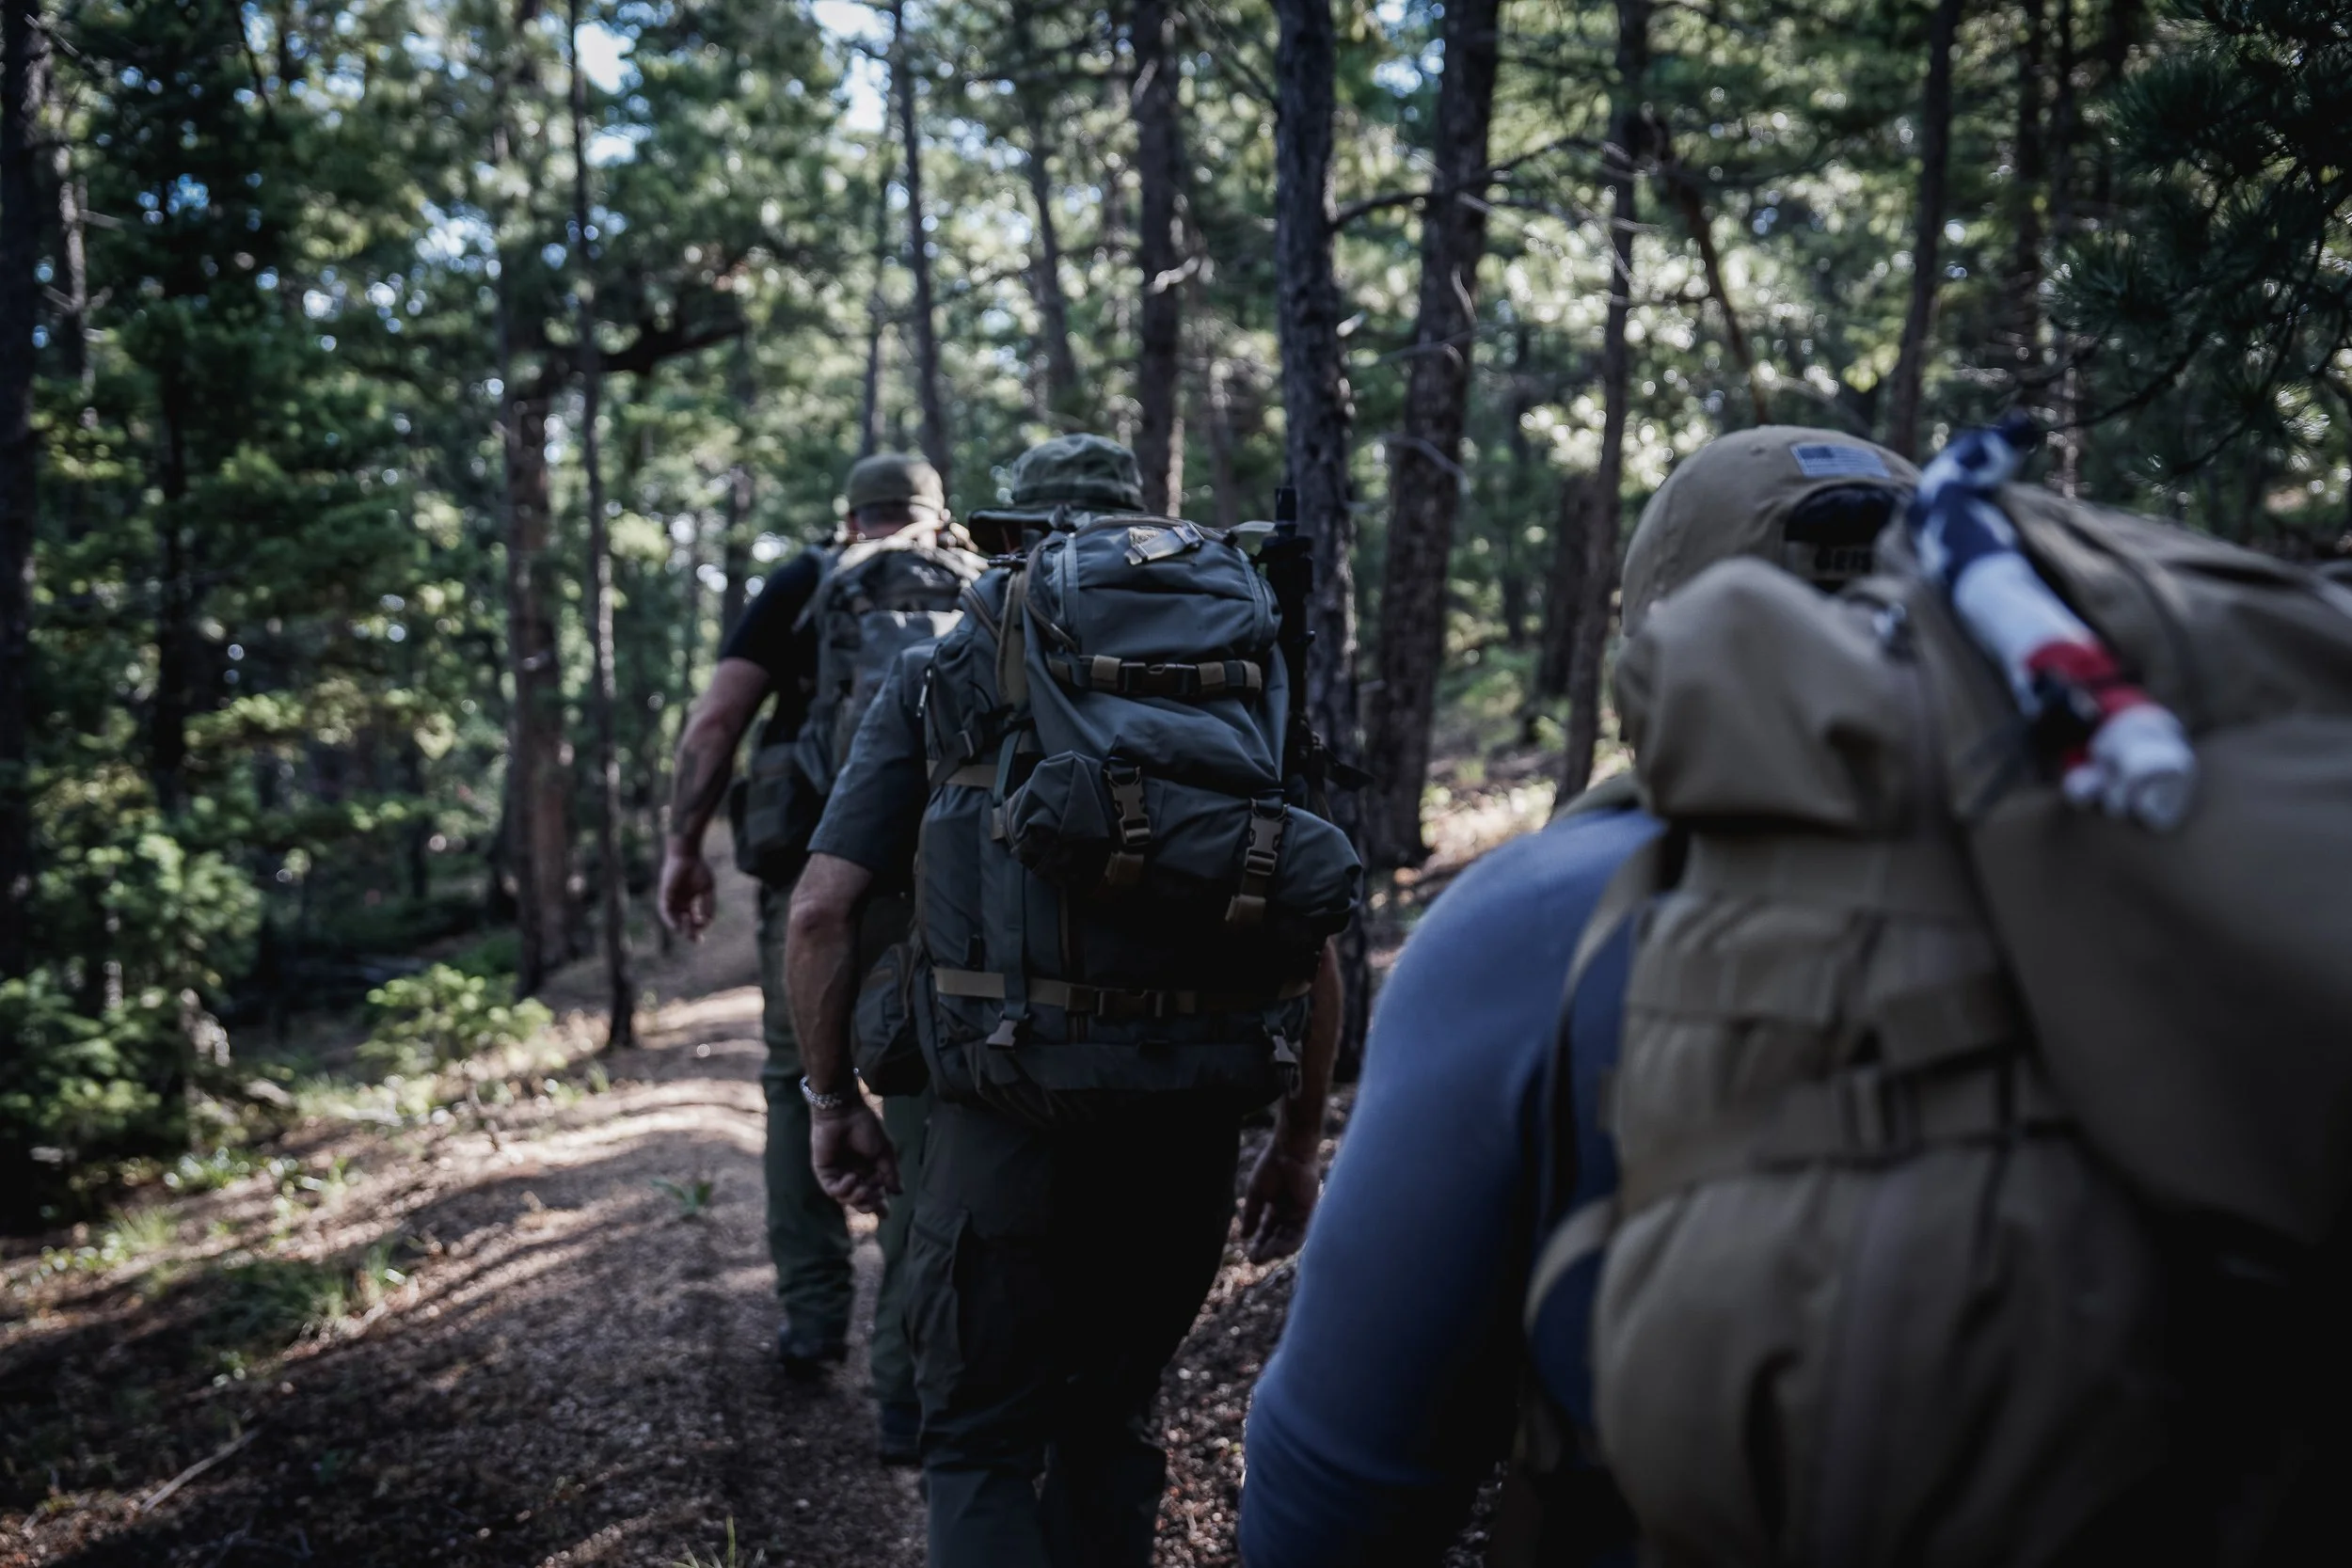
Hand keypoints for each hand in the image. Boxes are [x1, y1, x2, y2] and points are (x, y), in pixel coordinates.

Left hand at [658, 845, 715, 938]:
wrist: (688, 855)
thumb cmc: (699, 869)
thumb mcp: (708, 890)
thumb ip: (709, 906)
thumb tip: (708, 922)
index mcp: (689, 903)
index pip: (692, 921)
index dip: (696, 931)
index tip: (701, 940)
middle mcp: (679, 903)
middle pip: (683, 924)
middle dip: (689, 933)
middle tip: (696, 940)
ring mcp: (671, 900)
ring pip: (673, 920)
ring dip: (682, 927)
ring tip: (690, 930)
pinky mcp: (664, 896)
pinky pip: (665, 912)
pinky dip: (671, 920)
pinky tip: (678, 925)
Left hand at [811, 1099, 899, 1215]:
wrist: (845, 1113)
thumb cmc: (866, 1128)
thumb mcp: (884, 1152)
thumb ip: (890, 1173)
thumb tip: (898, 1193)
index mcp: (869, 1170)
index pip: (875, 1194)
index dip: (880, 1206)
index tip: (886, 1214)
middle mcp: (854, 1174)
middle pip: (860, 1201)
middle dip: (868, 1205)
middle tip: (875, 1201)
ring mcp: (838, 1174)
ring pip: (846, 1199)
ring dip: (856, 1198)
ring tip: (862, 1187)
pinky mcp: (824, 1172)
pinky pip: (832, 1190)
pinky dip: (843, 1189)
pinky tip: (851, 1178)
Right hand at [1239, 1141, 1320, 1263]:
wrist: (1288, 1150)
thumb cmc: (1271, 1167)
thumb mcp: (1256, 1195)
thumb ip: (1251, 1216)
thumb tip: (1244, 1236)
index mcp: (1277, 1207)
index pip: (1267, 1231)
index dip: (1258, 1243)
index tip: (1248, 1255)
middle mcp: (1290, 1212)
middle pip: (1278, 1237)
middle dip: (1266, 1249)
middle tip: (1254, 1259)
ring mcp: (1300, 1213)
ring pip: (1289, 1239)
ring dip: (1275, 1250)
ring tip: (1262, 1257)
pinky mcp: (1309, 1212)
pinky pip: (1300, 1234)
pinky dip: (1289, 1244)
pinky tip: (1276, 1251)